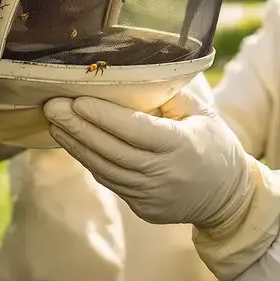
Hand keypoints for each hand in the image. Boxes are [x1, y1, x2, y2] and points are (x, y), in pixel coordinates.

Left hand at [44, 89, 253, 232]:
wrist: (228, 197)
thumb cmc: (216, 146)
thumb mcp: (205, 115)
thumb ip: (174, 96)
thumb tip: (137, 73)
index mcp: (182, 146)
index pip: (136, 129)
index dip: (104, 116)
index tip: (77, 99)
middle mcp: (164, 173)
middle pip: (112, 149)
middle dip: (78, 127)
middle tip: (51, 107)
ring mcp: (151, 194)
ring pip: (105, 168)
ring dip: (77, 146)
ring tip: (55, 124)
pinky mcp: (142, 207)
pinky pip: (111, 181)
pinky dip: (90, 161)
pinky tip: (75, 143)